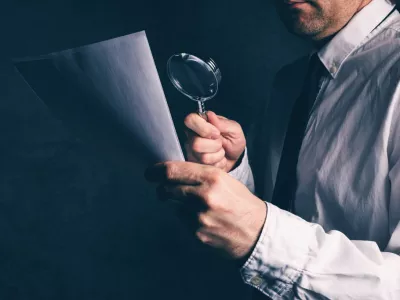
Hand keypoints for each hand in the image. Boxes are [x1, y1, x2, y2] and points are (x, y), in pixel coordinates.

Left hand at [145, 161, 266, 259]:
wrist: (257, 232)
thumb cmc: (241, 203)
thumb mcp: (225, 180)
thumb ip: (200, 175)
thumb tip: (174, 173)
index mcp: (212, 178)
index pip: (173, 171)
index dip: (156, 171)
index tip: (150, 172)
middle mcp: (204, 196)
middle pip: (166, 189)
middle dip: (161, 189)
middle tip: (162, 189)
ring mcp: (199, 217)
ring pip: (173, 206)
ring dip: (176, 205)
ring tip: (194, 207)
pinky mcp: (197, 234)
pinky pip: (182, 221)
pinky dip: (186, 219)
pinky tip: (201, 220)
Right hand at [184, 111, 245, 172]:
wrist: (234, 158)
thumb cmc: (233, 140)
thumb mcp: (234, 129)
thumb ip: (223, 123)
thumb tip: (210, 115)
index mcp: (200, 122)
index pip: (190, 120)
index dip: (204, 129)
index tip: (217, 133)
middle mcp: (192, 136)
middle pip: (196, 143)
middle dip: (215, 145)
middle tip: (221, 143)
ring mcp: (192, 151)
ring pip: (203, 157)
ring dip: (218, 155)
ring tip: (221, 151)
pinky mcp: (195, 164)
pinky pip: (206, 167)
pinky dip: (218, 163)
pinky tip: (218, 159)